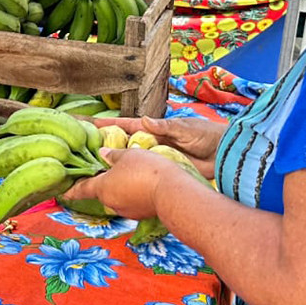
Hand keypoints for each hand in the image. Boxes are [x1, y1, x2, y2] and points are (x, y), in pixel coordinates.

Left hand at [66, 147, 170, 219]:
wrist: (172, 191)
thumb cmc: (146, 169)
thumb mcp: (128, 155)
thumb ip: (113, 155)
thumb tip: (103, 154)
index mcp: (102, 187)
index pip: (81, 189)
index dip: (70, 190)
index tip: (61, 192)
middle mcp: (111, 202)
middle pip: (102, 191)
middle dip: (104, 182)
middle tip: (110, 170)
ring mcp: (126, 210)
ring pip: (118, 196)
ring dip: (121, 187)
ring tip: (133, 174)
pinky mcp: (141, 214)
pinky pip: (132, 201)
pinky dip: (134, 193)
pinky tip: (143, 184)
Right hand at [91, 115, 225, 178]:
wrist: (225, 155)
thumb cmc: (206, 136)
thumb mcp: (185, 128)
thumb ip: (165, 126)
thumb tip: (145, 120)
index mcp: (153, 128)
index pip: (123, 125)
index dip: (104, 125)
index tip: (84, 124)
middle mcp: (149, 143)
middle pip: (121, 145)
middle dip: (102, 147)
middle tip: (80, 152)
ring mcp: (154, 158)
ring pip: (129, 162)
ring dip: (114, 165)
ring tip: (92, 171)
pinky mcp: (162, 172)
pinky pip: (142, 175)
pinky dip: (131, 178)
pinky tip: (117, 184)